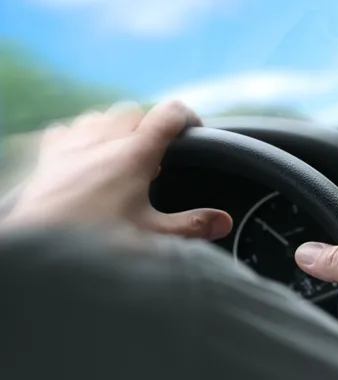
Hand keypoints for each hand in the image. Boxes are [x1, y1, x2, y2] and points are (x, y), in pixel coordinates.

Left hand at [3, 101, 231, 239]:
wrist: (38, 254)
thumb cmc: (97, 246)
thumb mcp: (154, 238)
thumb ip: (193, 226)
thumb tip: (224, 221)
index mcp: (134, 154)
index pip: (169, 114)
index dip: (188, 117)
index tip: (196, 131)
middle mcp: (102, 141)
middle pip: (134, 112)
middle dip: (151, 126)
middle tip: (159, 155)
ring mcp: (72, 146)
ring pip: (100, 116)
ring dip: (116, 127)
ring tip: (124, 155)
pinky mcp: (47, 158)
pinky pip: (67, 129)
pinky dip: (81, 135)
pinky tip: (85, 156)